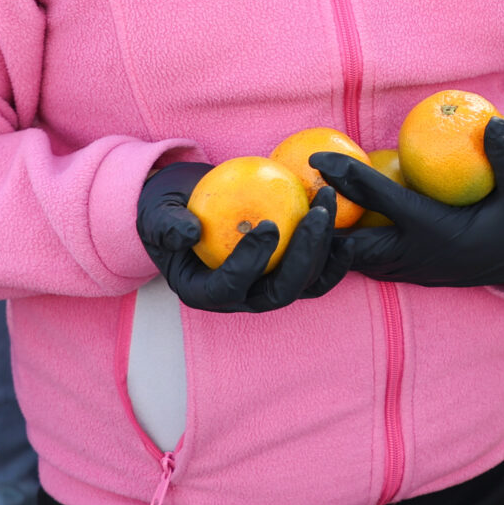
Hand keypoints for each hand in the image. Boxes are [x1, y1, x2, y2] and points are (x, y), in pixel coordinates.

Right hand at [136, 161, 348, 311]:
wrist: (189, 206)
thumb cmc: (168, 209)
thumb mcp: (157, 214)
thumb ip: (166, 225)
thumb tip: (188, 232)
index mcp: (205, 292)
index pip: (229, 287)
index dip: (250, 262)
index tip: (267, 225)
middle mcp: (240, 299)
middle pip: (279, 292)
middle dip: (302, 257)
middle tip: (315, 215)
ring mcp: (268, 288)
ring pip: (305, 282)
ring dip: (323, 248)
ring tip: (328, 205)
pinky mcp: (288, 271)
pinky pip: (317, 269)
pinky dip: (334, 253)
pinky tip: (346, 223)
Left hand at [317, 117, 503, 289]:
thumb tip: (491, 122)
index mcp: (442, 235)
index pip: (387, 205)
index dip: (351, 180)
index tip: (320, 159)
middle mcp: (420, 258)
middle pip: (353, 247)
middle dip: (319, 224)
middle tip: (292, 190)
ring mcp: (413, 270)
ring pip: (355, 261)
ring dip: (328, 238)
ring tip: (299, 206)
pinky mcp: (411, 272)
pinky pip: (366, 261)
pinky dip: (344, 244)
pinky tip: (327, 220)